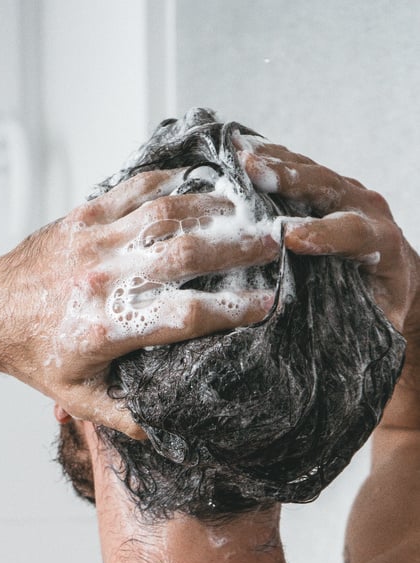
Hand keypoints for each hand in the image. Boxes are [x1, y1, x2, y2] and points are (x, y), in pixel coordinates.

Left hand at [0, 172, 278, 436]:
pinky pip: (136, 190)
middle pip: (185, 256)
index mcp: (107, 328)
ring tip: (251, 211)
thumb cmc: (35, 355)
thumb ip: (127, 415)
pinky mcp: (84, 216)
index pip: (184, 315)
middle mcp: (103, 281)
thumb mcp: (80, 396)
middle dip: (238, 248)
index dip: (230, 310)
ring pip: (166, 215)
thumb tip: (172, 431)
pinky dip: (174, 182)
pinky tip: (204, 182)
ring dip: (214, 209)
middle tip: (277, 243)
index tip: (267, 305)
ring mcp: (94, 242)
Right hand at [237, 139, 419, 338]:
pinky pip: (297, 167)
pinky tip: (237, 150)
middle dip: (291, 180)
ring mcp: (345, 192)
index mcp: (382, 243)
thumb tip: (321, 342)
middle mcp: (366, 208)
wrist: (395, 278)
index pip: (354, 232)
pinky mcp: (325, 187)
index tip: (291, 238)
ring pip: (310, 172)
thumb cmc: (379, 306)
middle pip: (329, 187)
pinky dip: (269, 159)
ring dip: (274, 162)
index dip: (324, 233)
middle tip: (254, 173)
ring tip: (236, 155)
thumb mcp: (375, 322)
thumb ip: (355, 322)